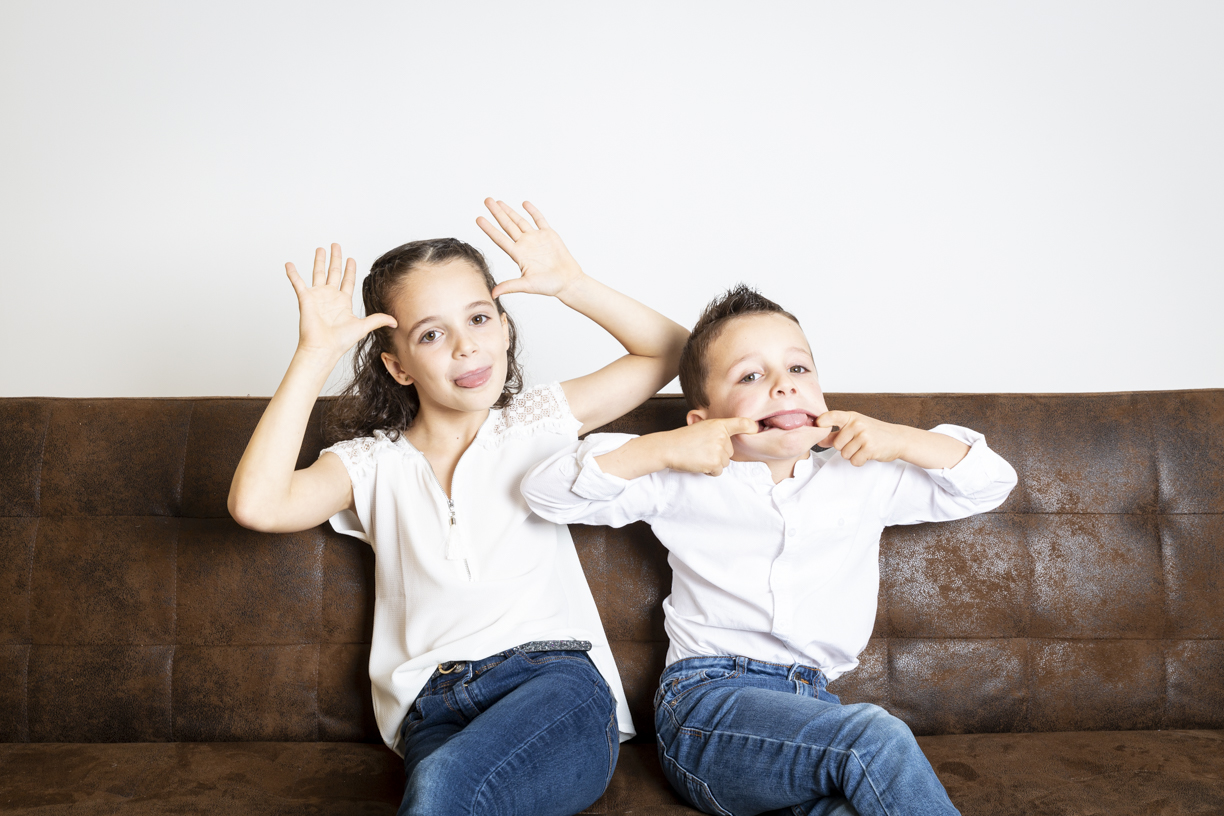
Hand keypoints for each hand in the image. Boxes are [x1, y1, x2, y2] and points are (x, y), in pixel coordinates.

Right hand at [285, 244, 396, 360]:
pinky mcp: (305, 299)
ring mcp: (317, 297)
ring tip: (320, 248)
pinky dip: (293, 273)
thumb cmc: (340, 341)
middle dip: (335, 258)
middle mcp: (330, 297)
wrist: (323, 348)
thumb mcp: (363, 327)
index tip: (351, 259)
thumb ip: (378, 319)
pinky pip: (297, 283)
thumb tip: (395, 321)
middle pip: (334, 272)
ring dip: (319, 261)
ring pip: (318, 273)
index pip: (347, 281)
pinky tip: (289, 264)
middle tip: (336, 245)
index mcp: (343, 302)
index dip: (350, 269)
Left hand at [476, 199, 584, 299]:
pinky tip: (524, 204)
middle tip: (486, 200)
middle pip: (507, 226)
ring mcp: (536, 238)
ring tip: (498, 202)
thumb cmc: (549, 285)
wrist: (568, 281)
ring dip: (509, 211)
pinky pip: (539, 220)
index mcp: (518, 255)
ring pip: (520, 221)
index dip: (489, 228)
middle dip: (497, 213)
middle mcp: (525, 244)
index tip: (478, 218)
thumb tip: (493, 294)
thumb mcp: (527, 285)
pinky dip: (532, 211)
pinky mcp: (549, 235)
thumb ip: (510, 286)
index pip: (500, 239)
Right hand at [663, 417, 758, 475]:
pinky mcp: (714, 462)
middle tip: (701, 449)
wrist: (668, 448)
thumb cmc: (682, 439)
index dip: (751, 427)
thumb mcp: (701, 428)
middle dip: (718, 454)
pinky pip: (718, 471)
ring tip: (698, 456)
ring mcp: (719, 449)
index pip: (742, 423)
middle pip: (730, 452)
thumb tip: (727, 441)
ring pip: (724, 462)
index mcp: (718, 424)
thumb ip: (716, 432)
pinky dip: (709, 471)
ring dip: (713, 463)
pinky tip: (698, 463)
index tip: (755, 430)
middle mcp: (722, 436)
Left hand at [815, 411, 905, 466]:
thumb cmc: (874, 433)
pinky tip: (868, 454)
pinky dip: (859, 461)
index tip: (817, 424)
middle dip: (844, 448)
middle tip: (857, 443)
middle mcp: (857, 424)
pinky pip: (854, 461)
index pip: (833, 416)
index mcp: (851, 417)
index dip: (823, 421)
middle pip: (837, 444)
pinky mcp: (870, 448)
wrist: (898, 438)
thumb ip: (836, 434)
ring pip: (845, 454)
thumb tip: (819, 440)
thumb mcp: (855, 429)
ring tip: (864, 448)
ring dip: (853, 455)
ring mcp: (864, 436)